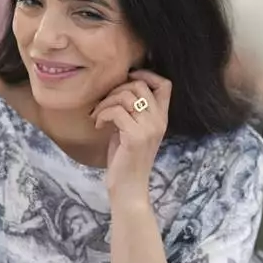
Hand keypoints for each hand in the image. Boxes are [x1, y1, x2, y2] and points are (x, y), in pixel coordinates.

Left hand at [93, 70, 171, 195]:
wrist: (129, 189)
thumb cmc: (127, 160)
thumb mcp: (133, 131)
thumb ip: (133, 111)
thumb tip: (118, 89)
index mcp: (162, 118)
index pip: (165, 85)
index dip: (146, 74)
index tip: (126, 79)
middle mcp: (159, 121)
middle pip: (140, 85)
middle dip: (116, 89)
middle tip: (103, 104)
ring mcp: (148, 128)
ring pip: (125, 96)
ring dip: (105, 103)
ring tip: (97, 116)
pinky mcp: (135, 136)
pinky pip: (115, 111)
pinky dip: (102, 115)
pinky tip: (98, 125)